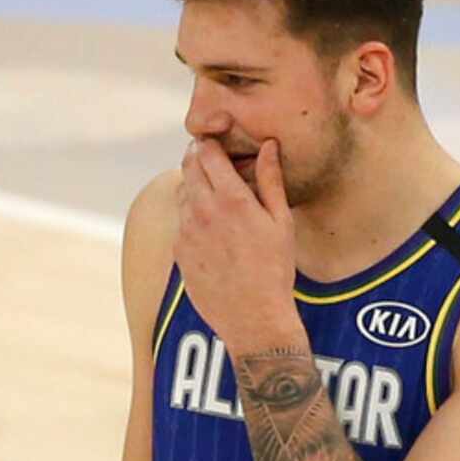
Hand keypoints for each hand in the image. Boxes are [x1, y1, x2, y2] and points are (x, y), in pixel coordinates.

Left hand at [174, 139, 298, 352]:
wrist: (252, 317)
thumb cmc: (274, 270)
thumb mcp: (281, 221)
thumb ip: (271, 179)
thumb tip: (268, 145)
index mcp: (232, 200)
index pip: (207, 153)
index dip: (209, 143)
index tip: (215, 142)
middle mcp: (203, 212)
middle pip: (188, 168)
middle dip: (197, 158)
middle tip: (211, 160)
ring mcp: (186, 233)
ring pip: (182, 194)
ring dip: (194, 188)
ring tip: (214, 195)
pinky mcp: (178, 253)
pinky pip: (179, 223)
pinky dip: (190, 216)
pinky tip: (209, 227)